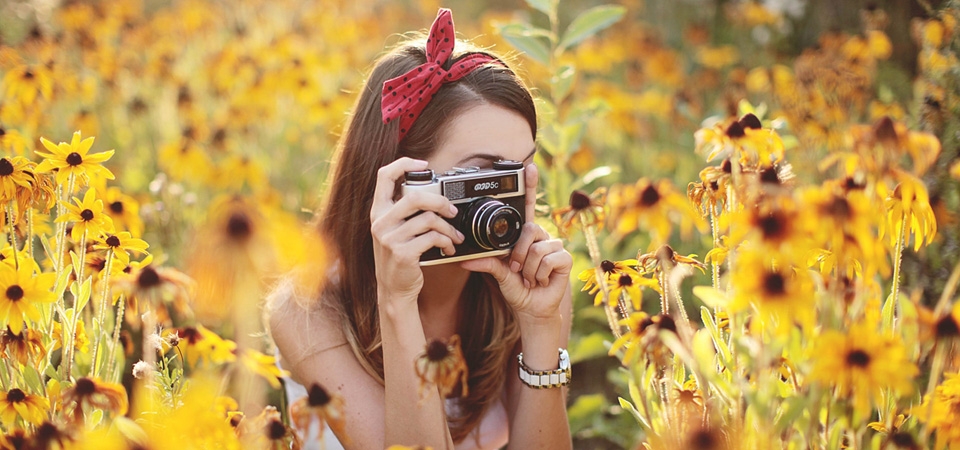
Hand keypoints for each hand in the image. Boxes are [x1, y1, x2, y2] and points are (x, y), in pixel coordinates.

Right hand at [370, 158, 464, 302]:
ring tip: (454, 236)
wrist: (393, 290)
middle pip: (414, 196)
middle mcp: (380, 222)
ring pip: (428, 219)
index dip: (403, 163)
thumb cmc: (398, 258)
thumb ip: (403, 211)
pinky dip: (446, 242)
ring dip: (448, 228)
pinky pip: (432, 238)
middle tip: (452, 211)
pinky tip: (448, 248)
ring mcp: (390, 238)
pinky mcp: (402, 253)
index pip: (384, 176)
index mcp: (378, 211)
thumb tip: (431, 192)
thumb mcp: (393, 231)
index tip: (423, 164)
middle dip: (440, 201)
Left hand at [459, 163, 571, 320]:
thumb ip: (486, 263)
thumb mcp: (498, 273)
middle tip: (516, 269)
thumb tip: (464, 260)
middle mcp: (541, 236)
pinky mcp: (565, 258)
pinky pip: (548, 259)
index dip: (530, 186)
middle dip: (517, 255)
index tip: (528, 167)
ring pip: (536, 248)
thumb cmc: (516, 288)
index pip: (527, 207)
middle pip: (529, 230)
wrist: (530, 308)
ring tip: (529, 277)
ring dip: (527, 269)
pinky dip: (539, 274)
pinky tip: (541, 280)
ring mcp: (554, 246)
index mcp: (525, 235)